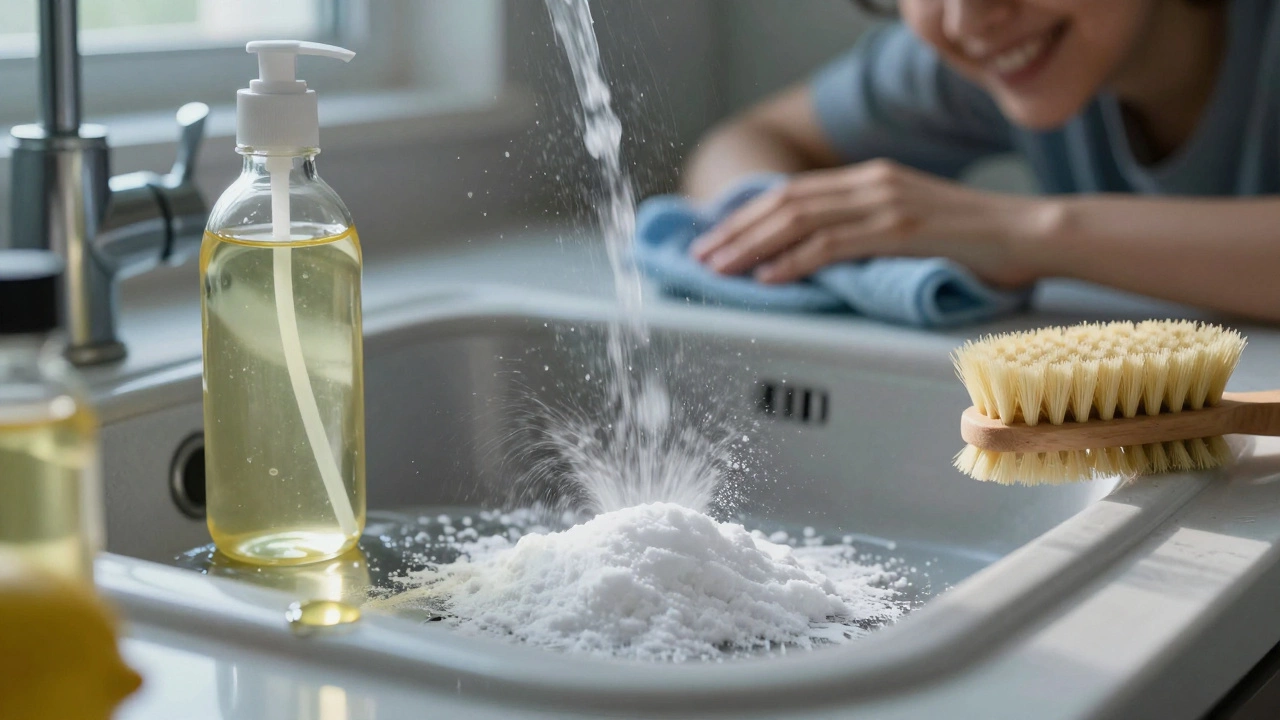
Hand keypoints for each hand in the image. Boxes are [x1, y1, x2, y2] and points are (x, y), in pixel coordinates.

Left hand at [689, 159, 1053, 287]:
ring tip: (720, 269)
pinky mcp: (901, 229)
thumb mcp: (911, 223)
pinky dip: (793, 261)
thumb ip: (867, 229)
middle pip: (785, 202)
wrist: (1031, 234)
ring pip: (799, 221)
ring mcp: (885, 202)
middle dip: (736, 231)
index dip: (747, 215)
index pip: (793, 193)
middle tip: (701, 256)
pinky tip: (768, 277)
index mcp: (871, 177)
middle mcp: (872, 182)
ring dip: (752, 247)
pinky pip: (832, 245)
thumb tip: (822, 253)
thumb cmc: (975, 239)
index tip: (717, 237)